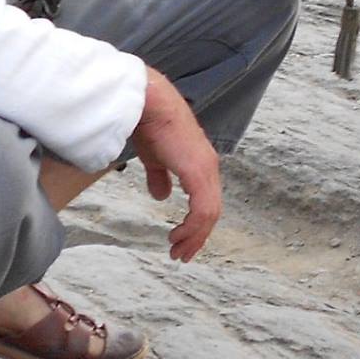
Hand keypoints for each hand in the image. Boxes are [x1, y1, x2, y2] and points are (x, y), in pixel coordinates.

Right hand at [130, 69, 222, 261]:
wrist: (148, 104)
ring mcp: (206, 169)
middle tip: (181, 255)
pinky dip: (192, 228)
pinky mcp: (198, 172)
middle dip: (197, 236)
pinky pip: (202, 209)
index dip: (196, 223)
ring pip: (209, 214)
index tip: (181, 241)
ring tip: (178, 252)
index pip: (206, 200)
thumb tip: (161, 196)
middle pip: (211, 211)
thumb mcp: (155, 157)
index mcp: (200, 162)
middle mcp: (208, 167)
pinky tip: (178, 236)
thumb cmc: (149, 123)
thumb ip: (160, 176)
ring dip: (194, 236)